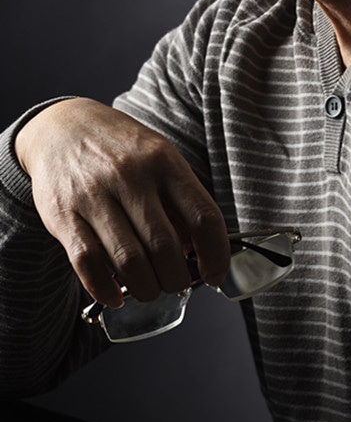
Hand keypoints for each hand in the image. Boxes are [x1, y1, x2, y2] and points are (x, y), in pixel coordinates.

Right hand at [15, 98, 229, 308]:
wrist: (62, 126)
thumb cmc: (120, 148)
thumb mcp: (159, 158)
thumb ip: (180, 200)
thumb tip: (199, 251)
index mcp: (164, 162)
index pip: (204, 217)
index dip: (216, 255)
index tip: (215, 274)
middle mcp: (130, 176)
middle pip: (165, 247)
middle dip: (177, 279)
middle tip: (176, 283)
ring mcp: (95, 196)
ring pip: (129, 261)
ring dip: (146, 288)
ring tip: (150, 288)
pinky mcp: (63, 215)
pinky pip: (88, 264)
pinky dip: (106, 290)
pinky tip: (117, 295)